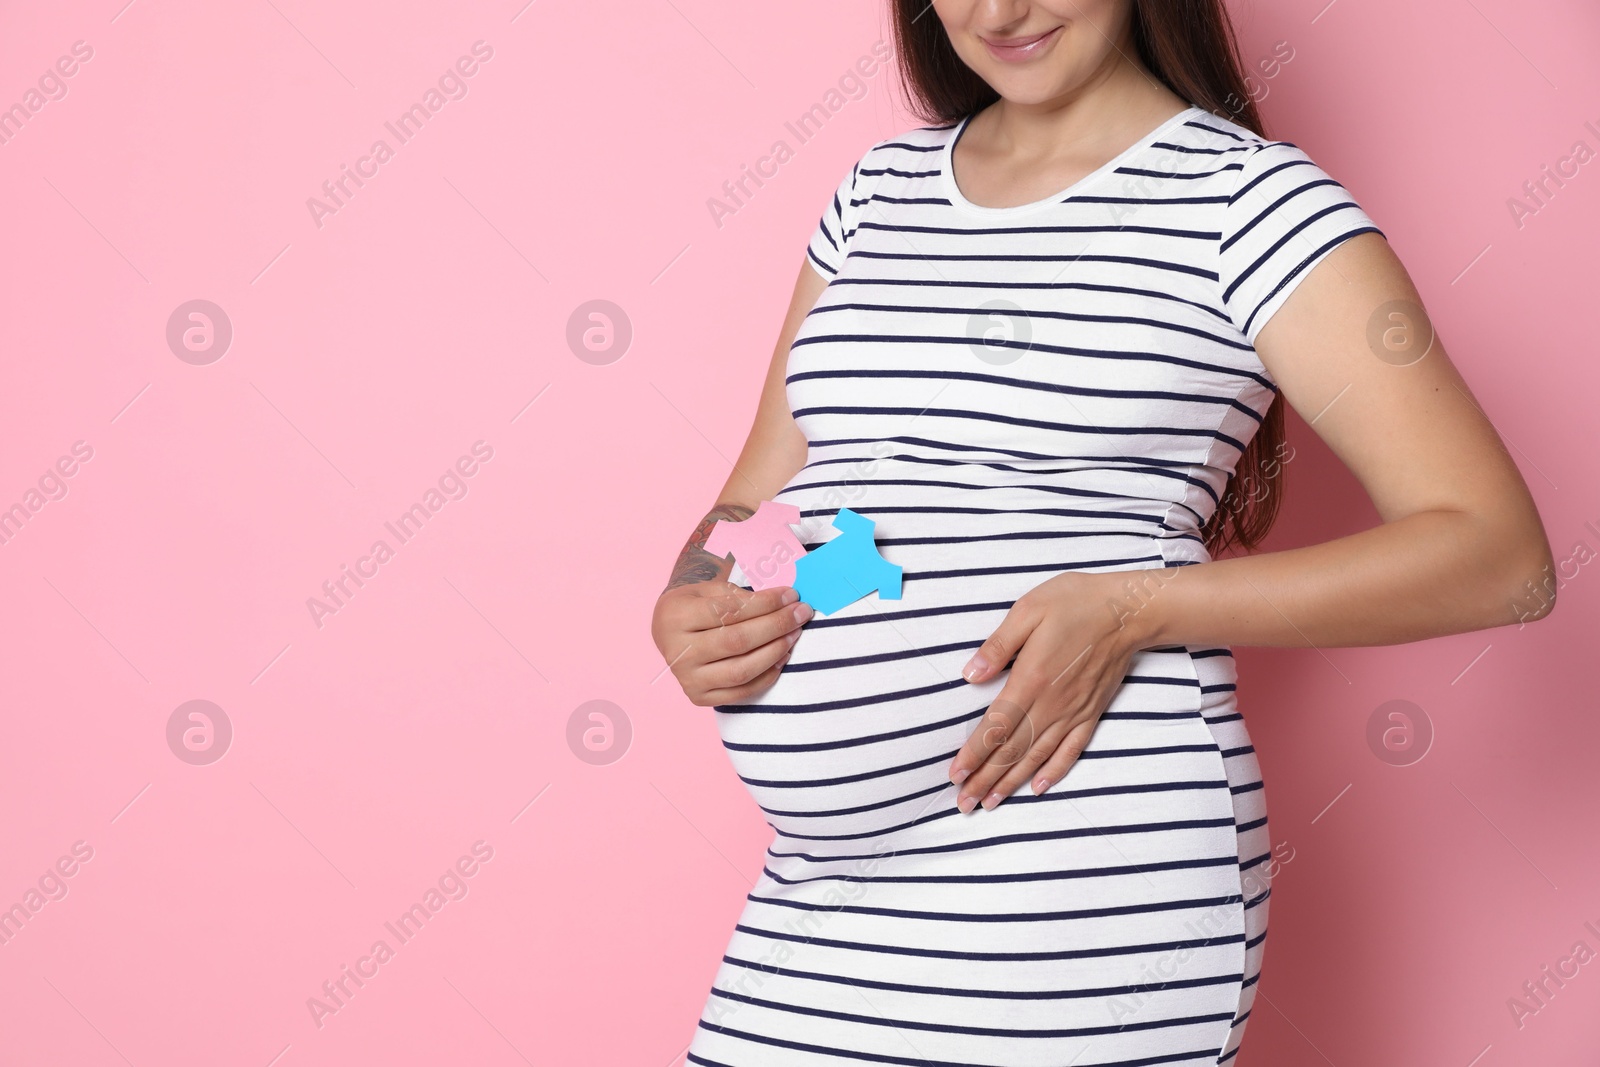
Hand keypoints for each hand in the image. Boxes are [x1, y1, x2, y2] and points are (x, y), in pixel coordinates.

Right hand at [651, 581, 812, 705]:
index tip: (791, 595)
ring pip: (741, 670)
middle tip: (801, 613)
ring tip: (794, 634)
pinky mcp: (699, 697)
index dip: (766, 603)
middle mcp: (678, 651)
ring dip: (776, 651)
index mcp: (676, 616)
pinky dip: (767, 675)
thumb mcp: (710, 589)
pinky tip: (782, 656)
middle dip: (776, 626)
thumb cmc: (695, 605)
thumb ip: (741, 595)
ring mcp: (687, 678)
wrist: (668, 632)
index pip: (729, 611)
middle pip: (737, 641)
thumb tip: (785, 601)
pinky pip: (741, 692)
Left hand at [948, 570, 1158, 810]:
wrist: (1128, 609)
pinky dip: (1054, 771)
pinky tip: (1038, 788)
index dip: (973, 755)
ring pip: (1037, 756)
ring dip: (1012, 783)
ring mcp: (1074, 711)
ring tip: (991, 803)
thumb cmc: (1075, 602)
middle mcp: (1051, 703)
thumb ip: (997, 646)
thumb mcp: (1027, 610)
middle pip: (1012, 751)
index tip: (955, 776)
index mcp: (1030, 679)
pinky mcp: (1092, 712)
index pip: (995, 727)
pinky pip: (1071, 749)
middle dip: (985, 780)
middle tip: (964, 804)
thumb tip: (970, 675)